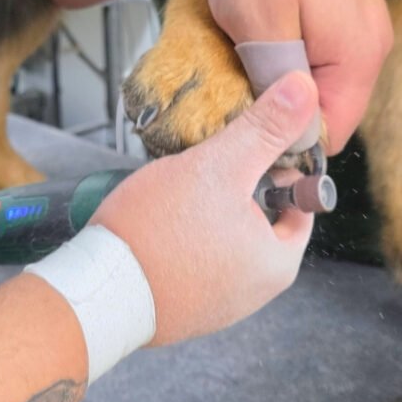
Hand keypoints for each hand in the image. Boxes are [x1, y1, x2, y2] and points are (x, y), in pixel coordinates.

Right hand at [93, 71, 319, 345]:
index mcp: (278, 264)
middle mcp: (255, 294)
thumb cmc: (159, 232)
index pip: (300, 203)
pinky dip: (184, 239)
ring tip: (177, 193)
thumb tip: (303, 91)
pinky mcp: (184, 309)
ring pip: (225, 240)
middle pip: (260, 220)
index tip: (251, 147)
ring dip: (207, 212)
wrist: (98, 290)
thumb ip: (265, 128)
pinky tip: (160, 223)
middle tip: (207, 167)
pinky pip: (196, 262)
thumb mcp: (219, 166)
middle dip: (236, 189)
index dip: (278, 167)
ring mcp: (217, 306)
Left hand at [205, 0, 391, 153]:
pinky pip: (325, 55)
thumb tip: (288, 131)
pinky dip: (293, 55)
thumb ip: (277, 79)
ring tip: (247, 55)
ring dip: (285, 81)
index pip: (329, 135)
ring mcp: (366, 27)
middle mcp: (373, 48)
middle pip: (330, 112)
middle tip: (238, 88)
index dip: (286, 143)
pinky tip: (265, 34)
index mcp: (356, 57)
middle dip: (284, 110)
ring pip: (325, 84)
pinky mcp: (352, 10)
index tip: (245, 128)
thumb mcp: (256, 18)